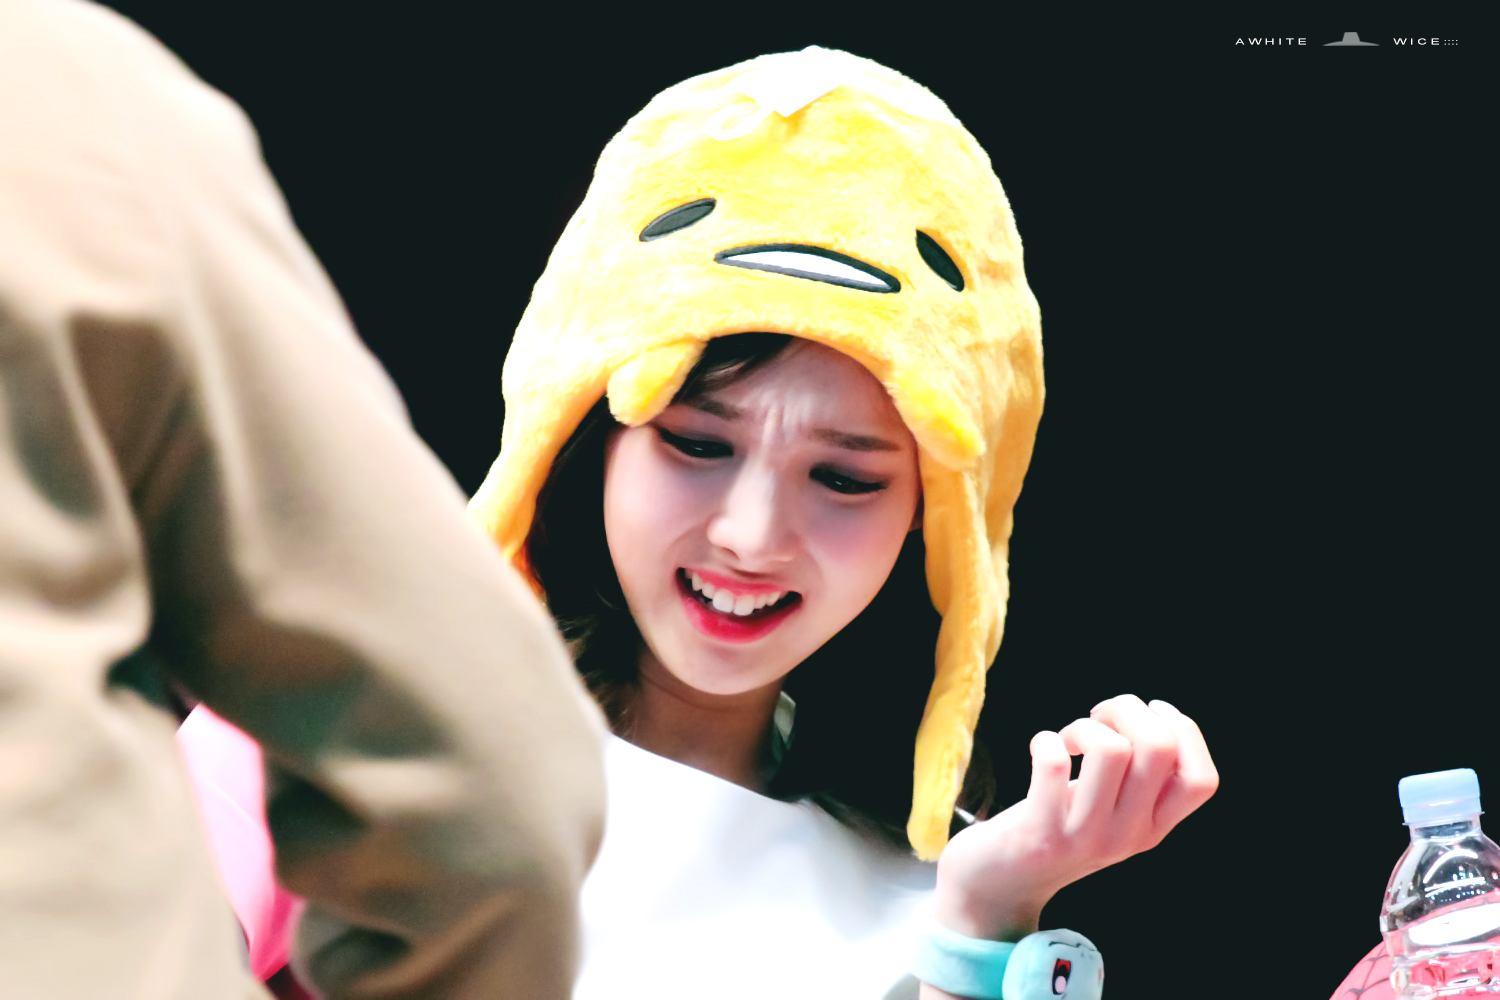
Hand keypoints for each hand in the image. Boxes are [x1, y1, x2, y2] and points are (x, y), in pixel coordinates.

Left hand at [932, 694, 1218, 940]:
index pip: (1202, 780)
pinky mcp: (1041, 834)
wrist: (999, 884)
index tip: (1150, 709)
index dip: (1184, 730)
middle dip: (1128, 710)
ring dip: (1086, 726)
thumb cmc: (1057, 826)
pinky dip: (1045, 741)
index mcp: (1154, 828)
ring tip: (1069, 739)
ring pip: (1111, 750)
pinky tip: (1041, 748)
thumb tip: (1154, 715)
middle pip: (1159, 748)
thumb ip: (1140, 778)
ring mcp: (1087, 837)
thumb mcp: (1113, 812)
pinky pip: (1053, 765)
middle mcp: (1129, 836)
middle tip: (1098, 719)